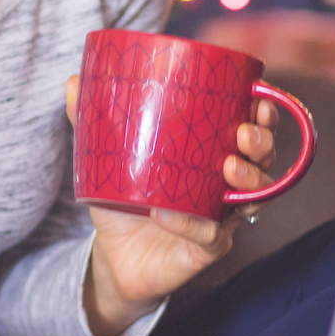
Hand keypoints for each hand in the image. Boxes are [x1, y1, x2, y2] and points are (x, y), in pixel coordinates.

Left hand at [63, 76, 277, 335]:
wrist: (114, 255)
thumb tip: (69, 80)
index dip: (264, 113)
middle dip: (263, 142)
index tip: (258, 98)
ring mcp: (221, 217)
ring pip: (254, 198)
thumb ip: (92, 120)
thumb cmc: (123, 198)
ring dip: (248, 178)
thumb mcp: (108, 157)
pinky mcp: (206, 249)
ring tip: (228, 165)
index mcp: (212, 152)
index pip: (252, 128)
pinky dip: (191, 223)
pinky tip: (166, 213)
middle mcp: (226, 184)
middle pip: (263, 160)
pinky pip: (212, 236)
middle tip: (244, 132)